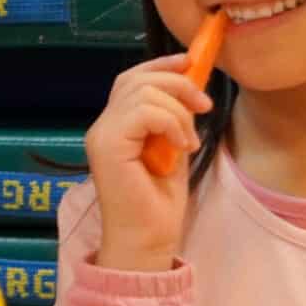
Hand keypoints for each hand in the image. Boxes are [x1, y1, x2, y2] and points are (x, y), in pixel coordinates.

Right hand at [83, 54, 211, 272]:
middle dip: (178, 84)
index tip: (192, 64)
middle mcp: (102, 126)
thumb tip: (190, 87)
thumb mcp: (172, 150)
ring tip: (189, 141)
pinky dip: (171, 123)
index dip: (162, 66)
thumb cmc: (159, 206)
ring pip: (143, 91)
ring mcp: (101, 135)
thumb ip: (172, 119)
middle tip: (204, 107)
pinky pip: (144, 112)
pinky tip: (182, 147)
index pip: (131, 79)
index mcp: (115, 126)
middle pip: (136, 79)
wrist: (146, 242)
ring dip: (178, 111)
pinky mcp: (108, 146)